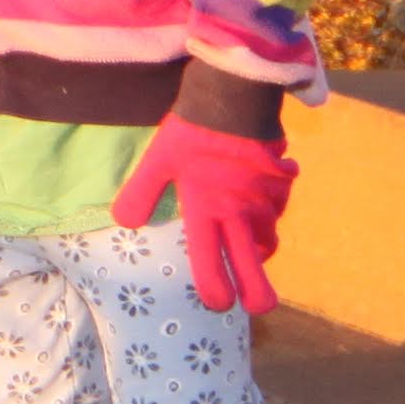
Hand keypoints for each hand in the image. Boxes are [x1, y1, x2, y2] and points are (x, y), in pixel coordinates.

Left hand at [109, 115, 296, 316]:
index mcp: (205, 211)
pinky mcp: (281, 184)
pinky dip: (269, 215)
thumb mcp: (157, 161)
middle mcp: (238, 213)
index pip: (211, 263)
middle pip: (253, 264)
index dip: (215, 289)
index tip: (218, 304)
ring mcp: (263, 201)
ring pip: (268, 238)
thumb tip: (123, 223)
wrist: (234, 97)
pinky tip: (259, 207)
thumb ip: (140, 194)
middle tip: (258, 307)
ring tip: (251, 253)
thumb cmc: (192, 130)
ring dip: (260, 250)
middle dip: (257, 292)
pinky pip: (277, 210)